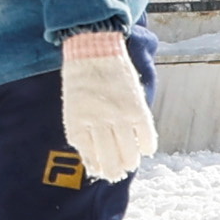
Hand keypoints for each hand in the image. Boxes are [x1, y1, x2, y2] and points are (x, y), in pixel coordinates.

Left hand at [56, 32, 158, 180]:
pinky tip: (144, 149)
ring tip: (130, 163)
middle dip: (114, 170)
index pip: (88, 154)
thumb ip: (81, 129)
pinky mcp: (136, 107)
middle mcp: (97, 122)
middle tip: (117, 172)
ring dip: (130, 161)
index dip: (96, 165)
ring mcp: (118, 115)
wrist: (93, 47)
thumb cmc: (80, 77)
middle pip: (109, 158)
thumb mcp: (73, 105)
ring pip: (128, 152)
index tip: (100, 170)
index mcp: (77, 121)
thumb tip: (92, 156)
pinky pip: (145, 135)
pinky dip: (146, 146)